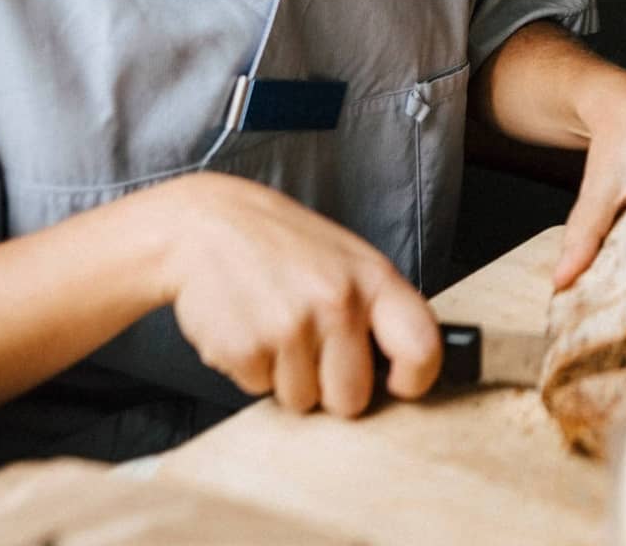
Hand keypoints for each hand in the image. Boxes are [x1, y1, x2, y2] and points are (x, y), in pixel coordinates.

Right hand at [157, 173, 440, 415]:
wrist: (204, 223)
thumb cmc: (284, 245)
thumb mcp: (347, 260)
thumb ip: (377, 309)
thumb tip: (404, 368)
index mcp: (373, 279)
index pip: (421, 349)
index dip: (415, 379)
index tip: (399, 385)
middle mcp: (336, 303)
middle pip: (351, 399)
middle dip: (332, 390)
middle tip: (314, 353)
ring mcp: (288, 328)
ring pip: (301, 401)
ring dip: (287, 378)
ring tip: (275, 327)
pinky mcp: (243, 349)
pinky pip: (257, 391)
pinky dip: (252, 370)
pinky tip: (248, 327)